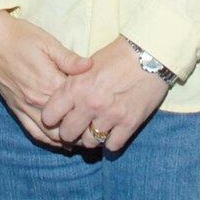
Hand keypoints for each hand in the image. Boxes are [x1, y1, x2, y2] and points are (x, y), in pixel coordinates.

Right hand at [0, 11, 92, 146]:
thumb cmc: (21, 37)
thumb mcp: (48, 43)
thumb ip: (69, 59)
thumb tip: (91, 65)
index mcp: (49, 83)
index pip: (76, 104)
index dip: (91, 108)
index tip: (104, 111)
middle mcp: (37, 100)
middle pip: (66, 124)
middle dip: (83, 129)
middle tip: (100, 130)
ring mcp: (25, 107)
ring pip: (50, 134)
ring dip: (67, 140)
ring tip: (84, 140)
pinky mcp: (16, 109)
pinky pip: (33, 132)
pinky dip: (48, 141)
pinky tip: (60, 142)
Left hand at [40, 37, 171, 153]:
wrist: (149, 54)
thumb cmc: (117, 56)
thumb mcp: (87, 65)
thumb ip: (72, 85)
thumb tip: (61, 104)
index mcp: (76, 87)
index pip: (49, 116)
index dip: (53, 119)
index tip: (60, 118)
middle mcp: (90, 103)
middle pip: (67, 134)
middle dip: (70, 132)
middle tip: (78, 127)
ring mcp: (110, 115)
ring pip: (89, 142)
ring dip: (92, 137)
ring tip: (97, 127)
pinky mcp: (129, 123)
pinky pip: (112, 145)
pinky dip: (112, 141)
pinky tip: (114, 130)